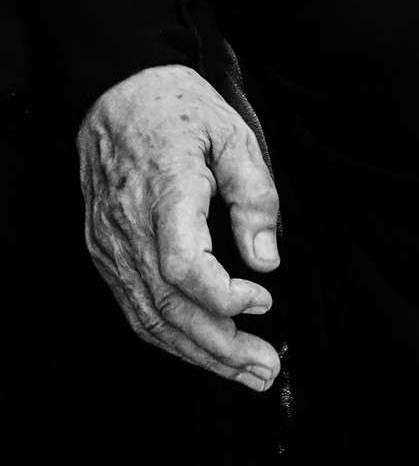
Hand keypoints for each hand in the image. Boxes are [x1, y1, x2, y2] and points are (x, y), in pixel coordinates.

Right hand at [78, 64, 281, 390]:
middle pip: (168, 306)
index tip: (262, 300)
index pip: (182, 266)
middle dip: (220, 347)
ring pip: (149, 317)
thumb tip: (267, 261)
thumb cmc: (180, 109)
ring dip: (198, 352)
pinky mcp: (105, 252)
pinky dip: (169, 337)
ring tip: (244, 371)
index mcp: (166, 191)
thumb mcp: (233, 133)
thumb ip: (254, 196)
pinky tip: (202, 349)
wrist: (118, 93)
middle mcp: (129, 226)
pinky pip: (134, 307)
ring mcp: (111, 244)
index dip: (223, 297)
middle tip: (265, 369)